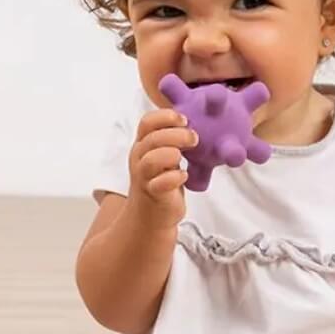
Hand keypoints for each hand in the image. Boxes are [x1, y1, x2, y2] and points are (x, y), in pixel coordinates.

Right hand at [126, 108, 198, 229]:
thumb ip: (171, 140)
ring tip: (184, 158)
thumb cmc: (160, 182)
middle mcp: (139, 158)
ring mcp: (144, 177)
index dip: (166, 117)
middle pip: (152, 138)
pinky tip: (183, 176)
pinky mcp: (153, 194)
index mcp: (143, 145)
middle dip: (177, 135)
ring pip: (151, 160)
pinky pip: (160, 183)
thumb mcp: (163, 155)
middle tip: (194, 139)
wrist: (150, 216)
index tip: (183, 120)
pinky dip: (174, 178)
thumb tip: (192, 122)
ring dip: (172, 154)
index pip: (147, 122)